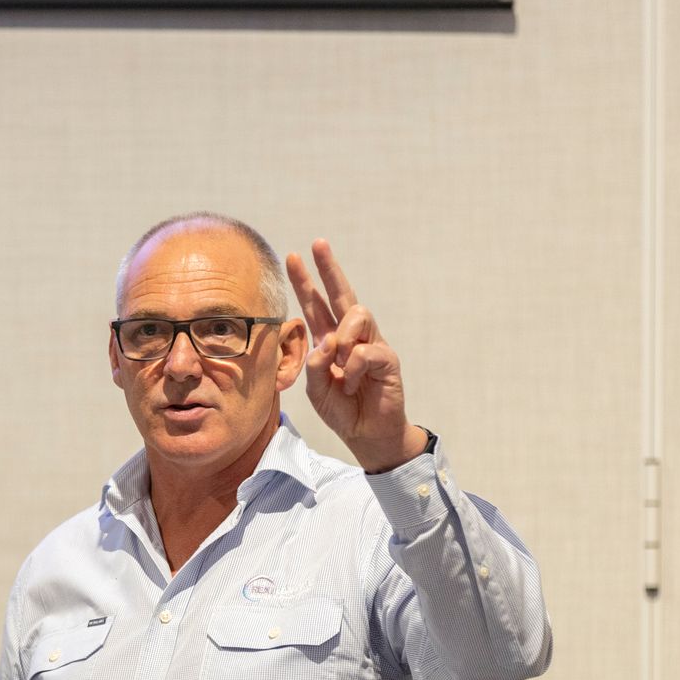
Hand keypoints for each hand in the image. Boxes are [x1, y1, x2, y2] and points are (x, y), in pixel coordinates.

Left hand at [285, 239, 427, 472]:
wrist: (367, 435)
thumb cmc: (342, 410)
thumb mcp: (316, 390)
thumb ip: (314, 365)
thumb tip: (326, 340)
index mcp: (331, 341)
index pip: (316, 305)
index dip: (305, 283)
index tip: (293, 257)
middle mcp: (351, 337)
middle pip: (341, 294)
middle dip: (329, 268)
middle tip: (318, 244)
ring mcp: (371, 344)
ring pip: (356, 315)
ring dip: (342, 338)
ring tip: (339, 364)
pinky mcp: (387, 359)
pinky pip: (365, 350)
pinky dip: (352, 368)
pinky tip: (352, 383)